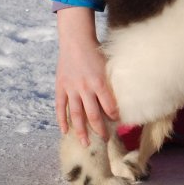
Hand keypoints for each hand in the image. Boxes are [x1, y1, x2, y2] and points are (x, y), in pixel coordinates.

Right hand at [55, 7, 118, 145]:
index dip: (113, 117)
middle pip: (93, 115)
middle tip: (105, 139)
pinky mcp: (61, 87)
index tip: (117, 123)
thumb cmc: (96, 52)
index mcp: (99, 82)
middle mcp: (85, 88)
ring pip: (76, 115)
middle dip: (99, 129)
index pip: (109, 106)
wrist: (76, 41)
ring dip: (81, 131)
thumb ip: (112, 82)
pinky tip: (65, 132)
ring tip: (85, 143)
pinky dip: (62, 120)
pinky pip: (60, 107)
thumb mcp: (108, 66)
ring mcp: (71, 89)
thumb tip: (123, 95)